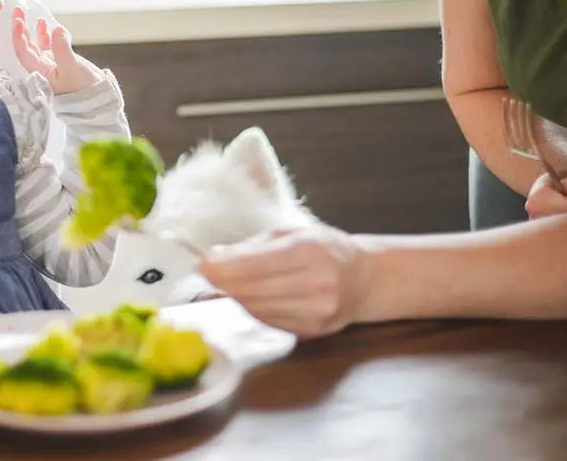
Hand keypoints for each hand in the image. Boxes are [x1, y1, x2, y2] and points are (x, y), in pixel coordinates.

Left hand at [11, 7, 101, 94]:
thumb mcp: (72, 68)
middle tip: (17, 11)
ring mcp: (50, 63)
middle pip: (26, 46)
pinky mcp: (60, 61)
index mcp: (40, 71)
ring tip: (26, 14)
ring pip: (36, 44)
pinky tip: (45, 24)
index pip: (24, 52)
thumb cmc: (82, 89)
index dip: (18, 36)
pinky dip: (46, 34)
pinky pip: (49, 45)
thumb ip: (62, 48)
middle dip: (20, 28)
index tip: (17, 21)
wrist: (95, 100)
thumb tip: (56, 29)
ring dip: (31, 29)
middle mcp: (42, 67)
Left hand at [197, 226, 370, 337]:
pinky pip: (267, 321)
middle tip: (207, 274)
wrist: (364, 279)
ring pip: (255, 309)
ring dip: (235, 297)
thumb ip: (253, 247)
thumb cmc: (324, 248)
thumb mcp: (291, 234)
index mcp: (309, 251)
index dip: (222, 267)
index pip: (254, 265)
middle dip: (222, 283)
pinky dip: (252, 309)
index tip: (201, 264)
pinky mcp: (311, 331)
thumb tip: (214, 258)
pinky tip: (251, 297)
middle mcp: (316, 284)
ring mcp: (315, 312)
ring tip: (228, 283)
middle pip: (251, 291)